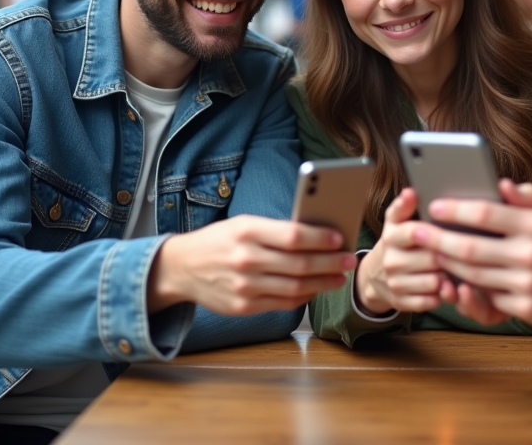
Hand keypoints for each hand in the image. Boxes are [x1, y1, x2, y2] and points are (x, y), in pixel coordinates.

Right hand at [148, 214, 356, 314]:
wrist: (181, 268)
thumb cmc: (219, 240)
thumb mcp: (243, 224)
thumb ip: (276, 230)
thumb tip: (318, 235)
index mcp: (247, 231)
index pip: (293, 236)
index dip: (320, 239)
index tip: (340, 238)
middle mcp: (246, 259)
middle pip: (299, 264)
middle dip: (330, 263)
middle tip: (350, 259)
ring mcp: (245, 286)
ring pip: (296, 287)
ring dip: (323, 283)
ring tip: (339, 276)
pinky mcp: (244, 306)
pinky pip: (283, 303)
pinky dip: (305, 296)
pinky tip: (316, 288)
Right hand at [355, 188, 457, 314]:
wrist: (374, 276)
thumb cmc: (397, 244)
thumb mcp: (396, 222)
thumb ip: (404, 206)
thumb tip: (410, 192)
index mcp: (391, 237)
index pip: (416, 232)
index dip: (439, 232)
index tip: (456, 230)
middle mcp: (391, 261)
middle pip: (433, 258)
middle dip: (450, 256)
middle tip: (466, 252)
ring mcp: (396, 284)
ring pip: (435, 282)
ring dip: (450, 277)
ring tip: (457, 269)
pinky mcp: (402, 303)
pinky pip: (431, 301)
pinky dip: (443, 295)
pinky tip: (448, 286)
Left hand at [412, 179, 531, 329]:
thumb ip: (531, 197)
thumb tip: (500, 184)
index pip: (485, 215)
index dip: (455, 210)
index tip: (434, 205)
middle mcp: (529, 255)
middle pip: (469, 249)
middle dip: (436, 239)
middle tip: (414, 231)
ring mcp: (526, 285)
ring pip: (472, 275)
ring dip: (445, 264)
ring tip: (428, 252)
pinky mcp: (526, 309)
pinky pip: (488, 297)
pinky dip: (468, 288)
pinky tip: (453, 277)